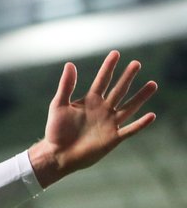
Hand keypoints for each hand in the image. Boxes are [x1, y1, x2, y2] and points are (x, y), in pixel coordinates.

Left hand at [28, 50, 157, 186]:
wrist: (57, 154)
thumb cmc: (55, 131)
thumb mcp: (58, 105)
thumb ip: (66, 86)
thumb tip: (69, 64)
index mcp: (90, 101)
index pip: (102, 80)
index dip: (108, 67)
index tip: (115, 53)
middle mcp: (103, 110)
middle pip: (119, 90)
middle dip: (127, 77)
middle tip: (136, 63)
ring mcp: (109, 123)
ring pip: (129, 107)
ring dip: (140, 97)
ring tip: (152, 84)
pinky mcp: (113, 138)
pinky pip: (130, 130)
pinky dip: (140, 124)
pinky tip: (151, 115)